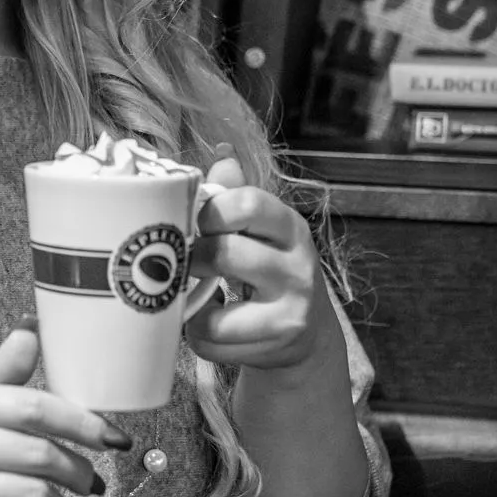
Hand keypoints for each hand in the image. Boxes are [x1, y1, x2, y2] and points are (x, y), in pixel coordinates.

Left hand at [184, 147, 340, 375]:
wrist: (308, 334)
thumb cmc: (271, 271)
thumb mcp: (264, 231)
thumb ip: (239, 196)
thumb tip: (221, 154)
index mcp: (289, 227)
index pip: (248, 203)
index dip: (210, 211)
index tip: (198, 223)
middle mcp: (298, 265)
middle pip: (225, 253)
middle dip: (194, 258)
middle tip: (189, 262)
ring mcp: (290, 307)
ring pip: (216, 308)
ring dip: (193, 302)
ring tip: (195, 295)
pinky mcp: (275, 342)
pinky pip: (213, 337)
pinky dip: (198, 332)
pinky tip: (209, 323)